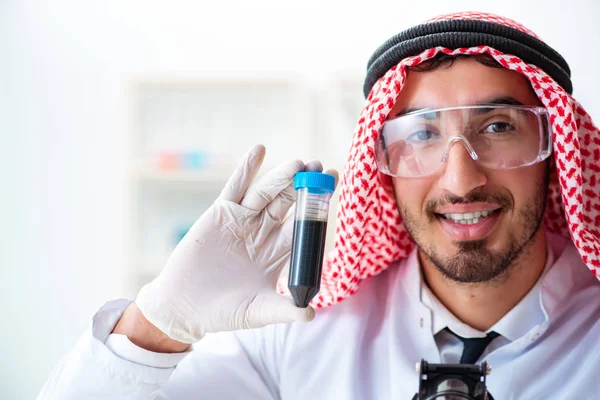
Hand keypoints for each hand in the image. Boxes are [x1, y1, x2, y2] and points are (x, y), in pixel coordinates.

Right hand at [135, 145, 337, 343]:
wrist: (185, 307)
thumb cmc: (224, 311)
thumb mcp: (258, 311)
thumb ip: (284, 310)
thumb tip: (311, 315)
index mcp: (277, 253)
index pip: (303, 227)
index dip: (318, 209)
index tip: (334, 190)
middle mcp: (263, 232)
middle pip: (289, 204)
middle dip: (305, 186)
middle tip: (321, 168)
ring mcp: (243, 220)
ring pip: (266, 193)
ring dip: (282, 177)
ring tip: (299, 163)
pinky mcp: (221, 213)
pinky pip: (235, 188)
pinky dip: (246, 169)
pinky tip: (258, 150)